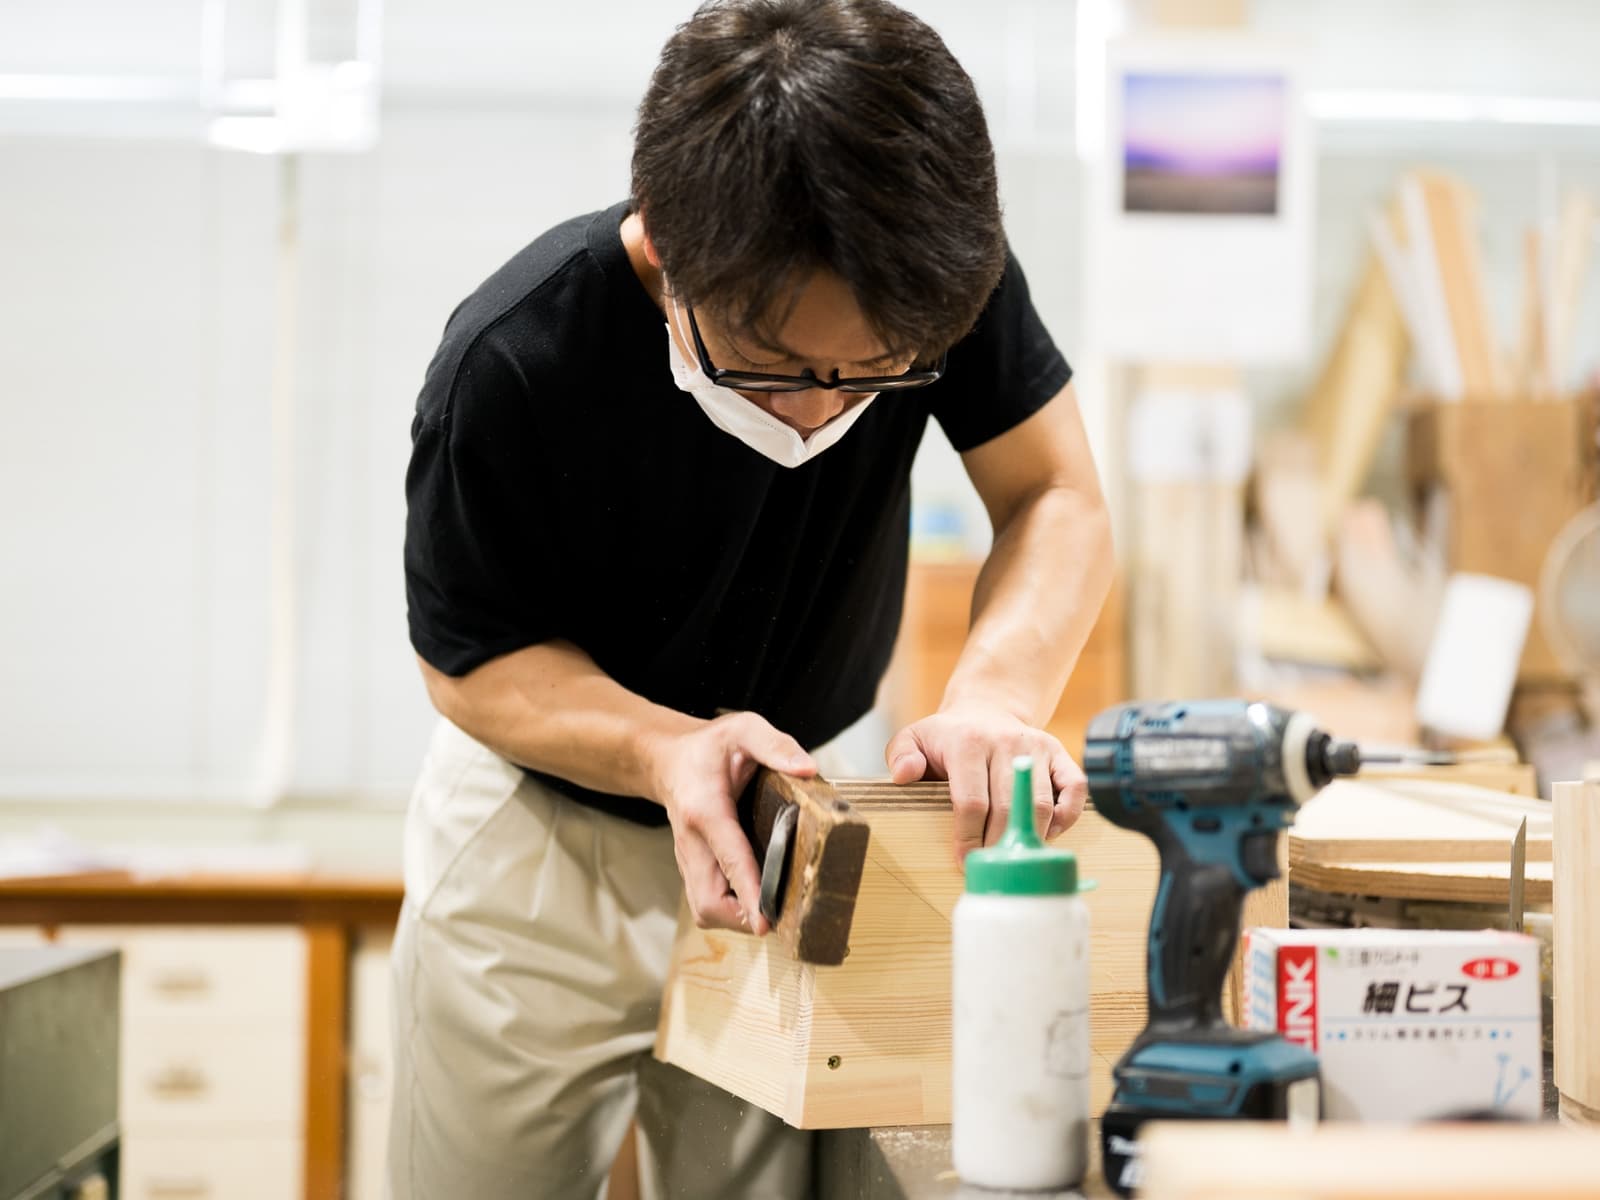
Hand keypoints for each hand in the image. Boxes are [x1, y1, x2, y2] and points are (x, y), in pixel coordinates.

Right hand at [646, 711, 815, 933]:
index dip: (749, 892)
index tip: (766, 920)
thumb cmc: (708, 747)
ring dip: (737, 918)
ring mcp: (688, 859)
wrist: (667, 759)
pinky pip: (706, 902)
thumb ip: (775, 746)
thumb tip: (808, 769)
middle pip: (709, 901)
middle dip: (744, 917)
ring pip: (704, 909)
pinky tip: (756, 899)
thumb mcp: (743, 729)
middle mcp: (691, 842)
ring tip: (772, 909)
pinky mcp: (691, 868)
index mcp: (705, 810)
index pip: (729, 859)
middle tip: (781, 916)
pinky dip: (730, 910)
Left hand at [884, 706, 1087, 861]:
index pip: (971, 801)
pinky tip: (1046, 833)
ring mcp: (1036, 747)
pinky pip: (1076, 789)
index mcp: (968, 742)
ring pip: (1043, 804)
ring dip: (1031, 838)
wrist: (985, 709)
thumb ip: (901, 755)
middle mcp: (1006, 742)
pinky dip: (1066, 817)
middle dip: (1000, 846)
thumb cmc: (947, 737)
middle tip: (992, 870)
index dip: (969, 838)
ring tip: (1016, 859)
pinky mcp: (1059, 752)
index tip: (965, 863)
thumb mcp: (913, 738)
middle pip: (1009, 807)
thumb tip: (904, 775)